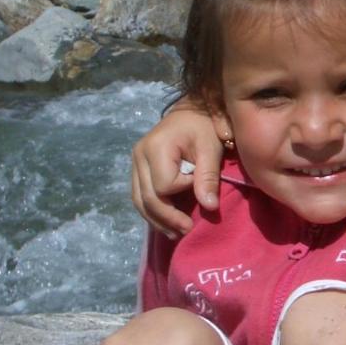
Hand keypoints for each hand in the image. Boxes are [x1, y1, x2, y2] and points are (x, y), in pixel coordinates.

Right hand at [131, 102, 222, 235]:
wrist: (191, 111)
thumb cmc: (204, 127)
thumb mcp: (210, 148)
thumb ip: (208, 177)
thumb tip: (209, 207)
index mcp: (155, 148)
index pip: (164, 185)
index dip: (183, 190)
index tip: (200, 184)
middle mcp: (138, 156)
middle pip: (147, 197)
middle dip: (167, 218)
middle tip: (187, 231)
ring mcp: (135, 162)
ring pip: (138, 200)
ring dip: (156, 219)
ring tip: (175, 233)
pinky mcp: (137, 168)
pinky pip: (139, 195)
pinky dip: (151, 210)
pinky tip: (165, 222)